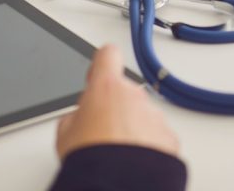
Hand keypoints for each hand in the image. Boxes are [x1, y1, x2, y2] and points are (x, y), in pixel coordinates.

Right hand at [56, 45, 179, 160]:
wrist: (118, 185)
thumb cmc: (90, 158)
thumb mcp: (65, 133)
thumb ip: (74, 114)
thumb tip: (79, 118)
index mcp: (107, 87)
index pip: (108, 55)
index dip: (101, 63)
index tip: (98, 73)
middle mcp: (134, 96)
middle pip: (124, 92)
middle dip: (115, 107)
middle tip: (100, 133)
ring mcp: (154, 115)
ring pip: (142, 115)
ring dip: (132, 127)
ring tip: (117, 154)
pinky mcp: (169, 137)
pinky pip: (156, 136)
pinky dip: (147, 146)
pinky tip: (133, 162)